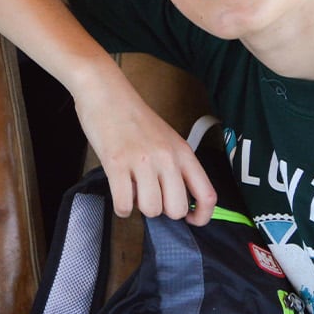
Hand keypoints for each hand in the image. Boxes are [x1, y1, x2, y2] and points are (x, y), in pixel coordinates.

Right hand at [70, 64, 215, 225]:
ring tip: (133, 190)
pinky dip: (122, 207)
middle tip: (152, 197)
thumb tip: (177, 200)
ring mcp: (141, 161)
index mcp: (183, 152)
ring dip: (140, 207)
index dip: (201, 217)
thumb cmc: (135, 117)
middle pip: (176, 209)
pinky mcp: (116, 164)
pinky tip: (120, 195)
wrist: (106, 92)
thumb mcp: (167, 138)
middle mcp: (166, 158)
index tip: (190, 220)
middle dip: (163, 210)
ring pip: (151, 209)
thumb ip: (176, 165)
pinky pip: (124, 204)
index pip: (207, 195)